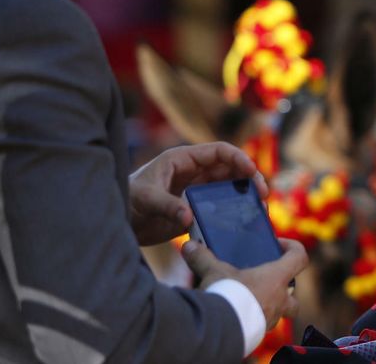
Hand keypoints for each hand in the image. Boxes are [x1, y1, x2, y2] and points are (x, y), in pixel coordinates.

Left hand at [128, 142, 268, 246]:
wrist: (113, 223)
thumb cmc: (125, 202)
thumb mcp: (144, 200)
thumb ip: (168, 206)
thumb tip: (190, 218)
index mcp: (182, 160)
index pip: (218, 152)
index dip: (238, 158)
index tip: (251, 171)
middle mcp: (192, 173)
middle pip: (229, 169)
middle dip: (248, 177)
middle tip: (262, 193)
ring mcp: (194, 191)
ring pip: (228, 186)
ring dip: (244, 193)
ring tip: (259, 206)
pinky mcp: (193, 209)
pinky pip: (219, 206)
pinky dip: (233, 210)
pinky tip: (244, 218)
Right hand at [182, 236, 307, 331]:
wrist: (222, 330)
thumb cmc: (227, 295)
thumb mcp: (213, 272)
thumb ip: (203, 258)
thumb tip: (189, 246)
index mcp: (276, 278)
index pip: (299, 258)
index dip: (293, 248)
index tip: (279, 244)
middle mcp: (279, 299)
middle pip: (294, 296)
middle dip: (285, 290)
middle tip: (268, 283)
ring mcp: (270, 319)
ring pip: (279, 313)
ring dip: (268, 306)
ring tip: (248, 301)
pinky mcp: (258, 333)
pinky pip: (262, 326)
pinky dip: (254, 320)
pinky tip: (237, 316)